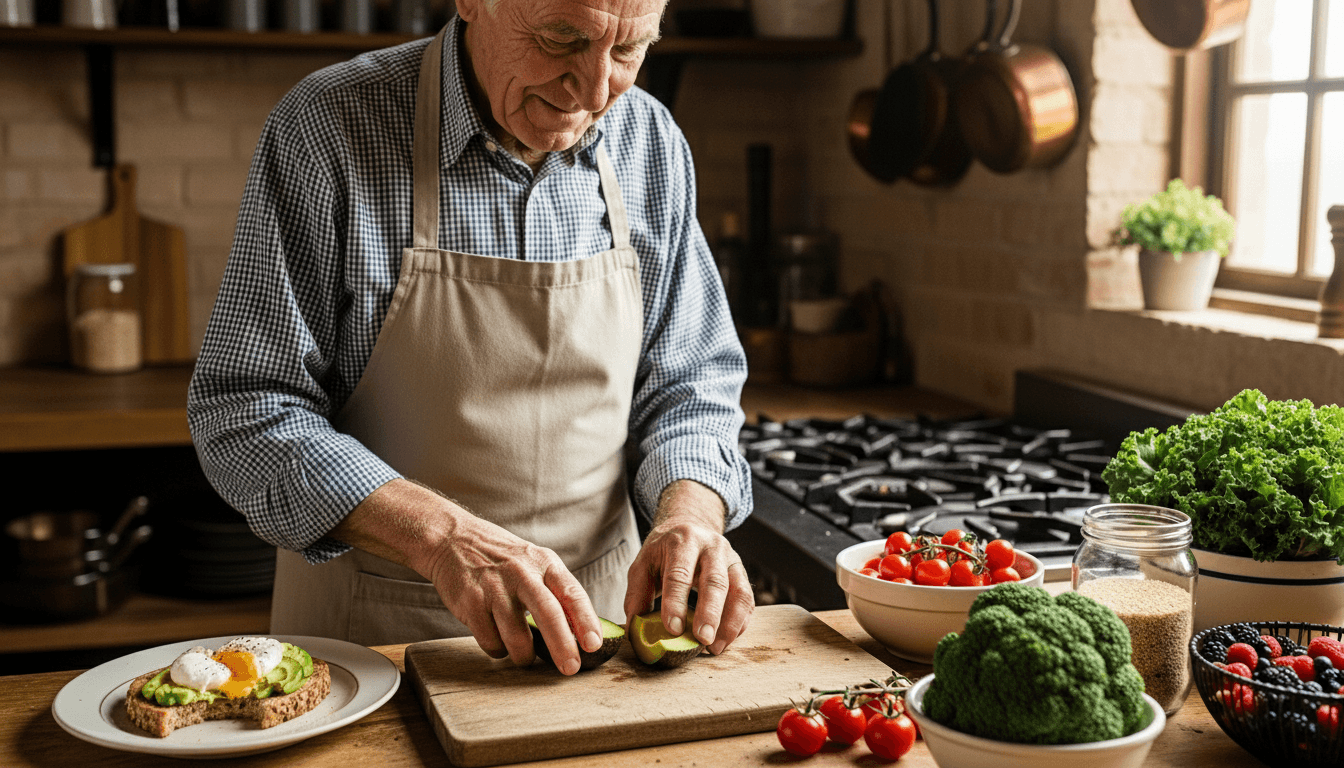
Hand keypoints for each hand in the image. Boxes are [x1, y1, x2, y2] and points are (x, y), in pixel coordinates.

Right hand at [331, 479, 602, 675]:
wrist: (452, 540)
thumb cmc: (501, 558)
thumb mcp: (534, 562)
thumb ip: (556, 591)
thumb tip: (583, 631)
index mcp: (544, 563)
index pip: (572, 593)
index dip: (586, 621)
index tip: (594, 645)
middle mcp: (522, 573)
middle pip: (548, 614)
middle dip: (563, 646)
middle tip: (570, 669)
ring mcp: (495, 588)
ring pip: (517, 637)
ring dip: (524, 656)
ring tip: (525, 657)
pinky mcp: (471, 602)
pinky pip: (490, 641)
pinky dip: (498, 650)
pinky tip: (497, 641)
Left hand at [623, 480, 753, 655]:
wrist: (689, 527)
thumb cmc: (663, 553)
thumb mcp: (643, 564)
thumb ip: (637, 593)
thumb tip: (636, 627)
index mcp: (683, 541)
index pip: (679, 574)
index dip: (675, 602)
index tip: (672, 629)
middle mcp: (712, 546)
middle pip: (715, 581)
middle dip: (709, 613)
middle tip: (702, 640)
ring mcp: (731, 559)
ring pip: (739, 592)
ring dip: (729, 623)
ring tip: (714, 648)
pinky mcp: (742, 573)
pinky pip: (747, 600)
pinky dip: (739, 623)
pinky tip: (725, 640)